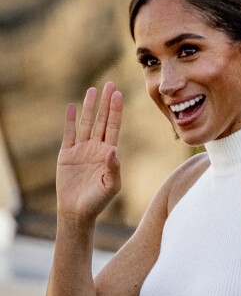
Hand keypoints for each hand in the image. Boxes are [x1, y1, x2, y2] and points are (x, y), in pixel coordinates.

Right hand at [56, 82, 122, 222]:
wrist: (77, 211)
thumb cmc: (98, 201)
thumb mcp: (110, 186)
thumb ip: (113, 168)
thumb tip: (112, 149)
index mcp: (109, 153)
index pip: (113, 127)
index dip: (116, 111)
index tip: (118, 94)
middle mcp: (96, 147)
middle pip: (101, 120)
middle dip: (106, 103)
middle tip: (110, 84)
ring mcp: (81, 149)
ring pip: (86, 124)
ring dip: (89, 107)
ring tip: (92, 90)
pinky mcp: (67, 154)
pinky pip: (69, 134)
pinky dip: (71, 121)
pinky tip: (73, 107)